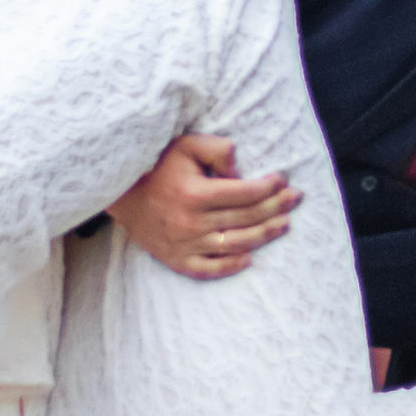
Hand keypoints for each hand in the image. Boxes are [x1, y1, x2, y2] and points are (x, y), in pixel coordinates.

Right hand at [110, 133, 295, 280]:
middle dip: (276, 207)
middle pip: (245, 218)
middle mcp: (191, 222)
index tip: (284, 180)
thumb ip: (217, 149)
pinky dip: (231, 266)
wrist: (120, 194)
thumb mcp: (185, 146)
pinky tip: (250, 257)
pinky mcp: (177, 259)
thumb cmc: (157, 165)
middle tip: (295, 199)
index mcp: (195, 193)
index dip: (269, 187)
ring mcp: (184, 245)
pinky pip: (209, 269)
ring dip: (264, 235)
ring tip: (284, 224)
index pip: (244, 193)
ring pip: (235, 244)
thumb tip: (241, 170)